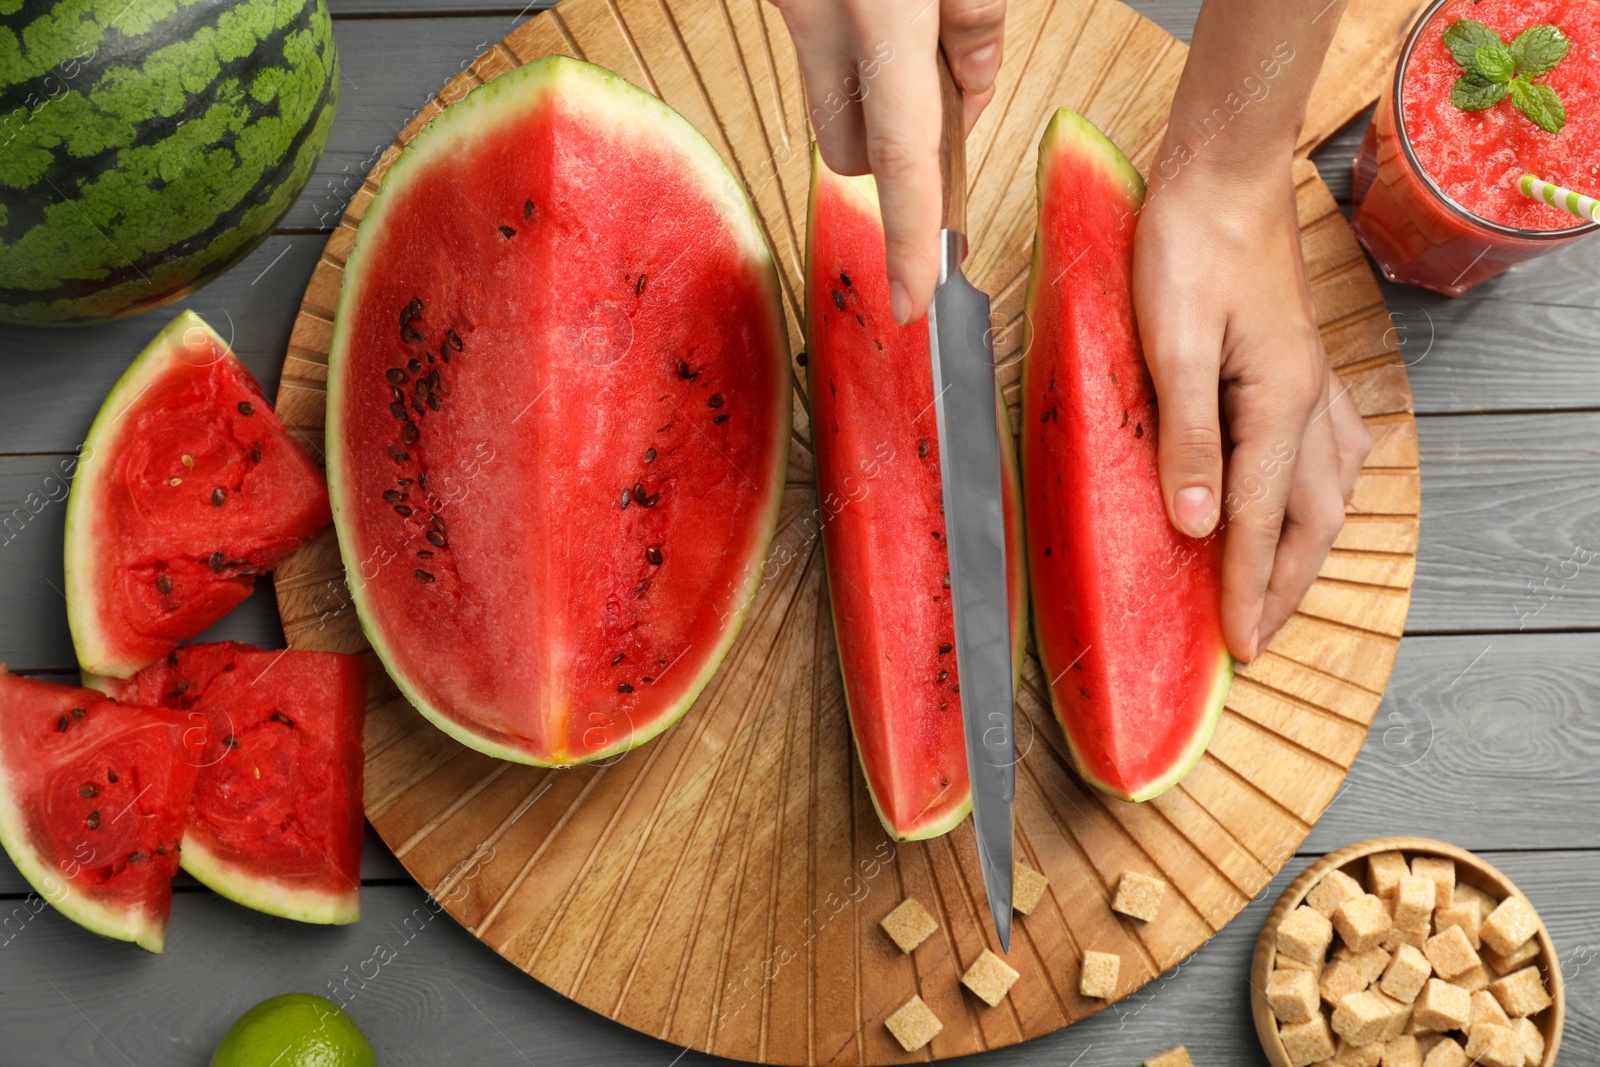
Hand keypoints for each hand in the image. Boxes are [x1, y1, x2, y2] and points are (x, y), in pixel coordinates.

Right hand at [769, 0, 1005, 322]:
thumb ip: (972, 12)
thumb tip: (974, 76)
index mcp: (874, 8)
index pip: (900, 157)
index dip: (908, 242)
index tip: (912, 302)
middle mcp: (814, 15)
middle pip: (850, 150)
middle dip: (900, 148)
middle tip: (951, 79)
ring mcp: (785, 7)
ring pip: (832, 101)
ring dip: (878, 90)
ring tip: (916, 14)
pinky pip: (819, 47)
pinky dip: (854, 41)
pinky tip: (880, 0)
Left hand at [1132, 161, 1371, 661]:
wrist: (1222, 174)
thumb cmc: (1188, 248)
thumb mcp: (1171, 344)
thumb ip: (1186, 435)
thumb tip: (1194, 525)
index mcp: (1276, 401)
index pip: (1259, 518)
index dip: (1244, 586)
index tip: (1235, 644)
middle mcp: (1307, 398)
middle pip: (1309, 516)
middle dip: (1282, 584)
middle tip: (1255, 638)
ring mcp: (1311, 379)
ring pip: (1328, 486)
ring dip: (1305, 546)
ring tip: (1277, 588)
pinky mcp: (1299, 362)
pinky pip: (1329, 447)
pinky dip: (1318, 492)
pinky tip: (1306, 497)